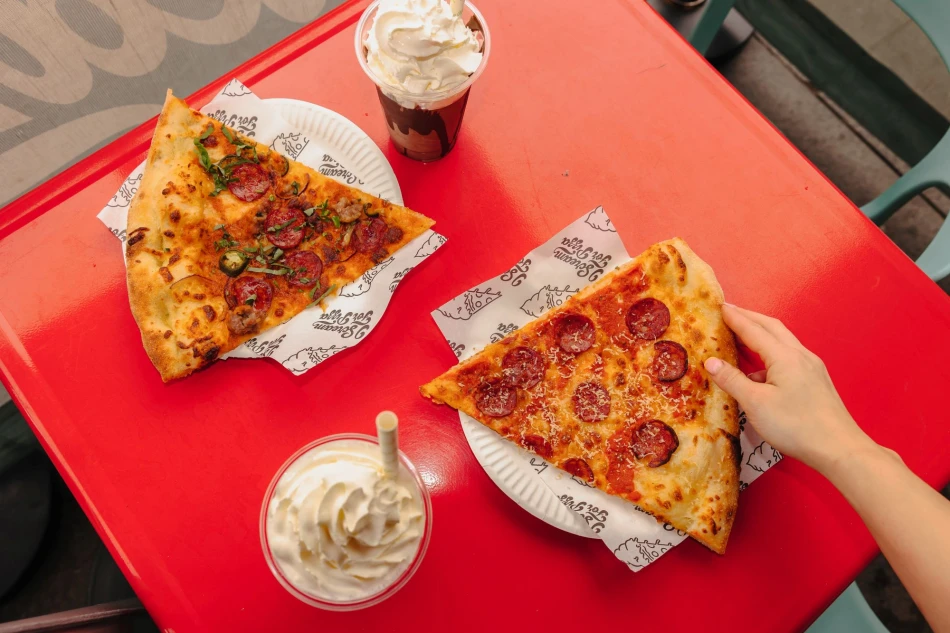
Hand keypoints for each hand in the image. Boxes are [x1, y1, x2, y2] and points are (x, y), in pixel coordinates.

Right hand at [703, 305, 874, 474]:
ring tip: (741, 336)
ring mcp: (811, 368)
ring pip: (782, 342)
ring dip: (761, 334)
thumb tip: (711, 362)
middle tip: (729, 313)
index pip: (754, 330)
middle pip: (772, 328)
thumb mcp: (756, 404)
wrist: (839, 448)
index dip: (735, 318)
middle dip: (750, 318)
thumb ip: (732, 380)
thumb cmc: (796, 426)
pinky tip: (760, 371)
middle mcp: (800, 355)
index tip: (719, 306)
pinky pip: (789, 357)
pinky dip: (770, 354)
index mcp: (784, 356)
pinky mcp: (815, 381)